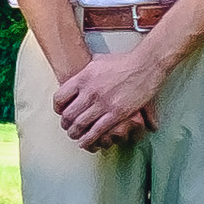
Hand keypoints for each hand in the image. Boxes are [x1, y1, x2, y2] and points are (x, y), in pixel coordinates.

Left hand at [49, 38, 166, 147]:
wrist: (145, 65)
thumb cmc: (123, 61)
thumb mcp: (98, 60)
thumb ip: (85, 70)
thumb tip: (76, 72)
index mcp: (83, 78)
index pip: (60, 98)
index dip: (58, 109)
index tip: (60, 113)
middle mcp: (90, 91)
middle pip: (68, 115)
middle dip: (65, 125)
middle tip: (67, 128)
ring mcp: (103, 103)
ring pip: (80, 125)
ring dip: (75, 134)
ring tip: (75, 137)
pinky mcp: (117, 113)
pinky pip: (97, 131)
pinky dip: (89, 139)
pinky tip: (86, 143)